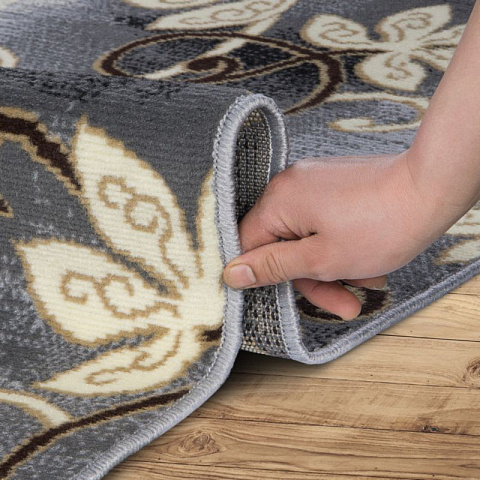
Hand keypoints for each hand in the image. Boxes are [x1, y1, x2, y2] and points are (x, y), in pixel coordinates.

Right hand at [223, 149, 441, 319]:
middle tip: (345, 303)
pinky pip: (324, 222)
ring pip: (307, 237)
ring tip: (368, 282)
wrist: (431, 187)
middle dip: (314, 278)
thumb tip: (232, 273)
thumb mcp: (321, 258)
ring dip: (333, 266)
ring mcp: (314, 181)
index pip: (249, 244)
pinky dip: (341, 246)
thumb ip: (272, 267)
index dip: (265, 275)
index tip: (287, 296)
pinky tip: (368, 263)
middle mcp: (290, 184)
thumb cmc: (381, 224)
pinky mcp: (333, 182)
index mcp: (279, 199)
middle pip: (283, 243)